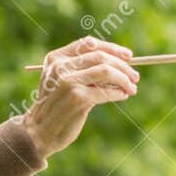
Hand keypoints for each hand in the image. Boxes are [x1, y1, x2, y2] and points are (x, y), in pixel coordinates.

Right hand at [21, 36, 138, 156]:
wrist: (40, 132)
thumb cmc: (56, 106)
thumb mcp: (62, 81)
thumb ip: (82, 69)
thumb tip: (121, 63)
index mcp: (56, 58)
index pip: (89, 44)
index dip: (112, 48)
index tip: (128, 56)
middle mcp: (61, 67)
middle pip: (100, 57)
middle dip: (122, 66)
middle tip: (135, 76)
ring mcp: (68, 81)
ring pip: (106, 71)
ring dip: (124, 80)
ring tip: (132, 88)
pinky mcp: (78, 98)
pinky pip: (106, 91)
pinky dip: (119, 93)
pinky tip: (123, 96)